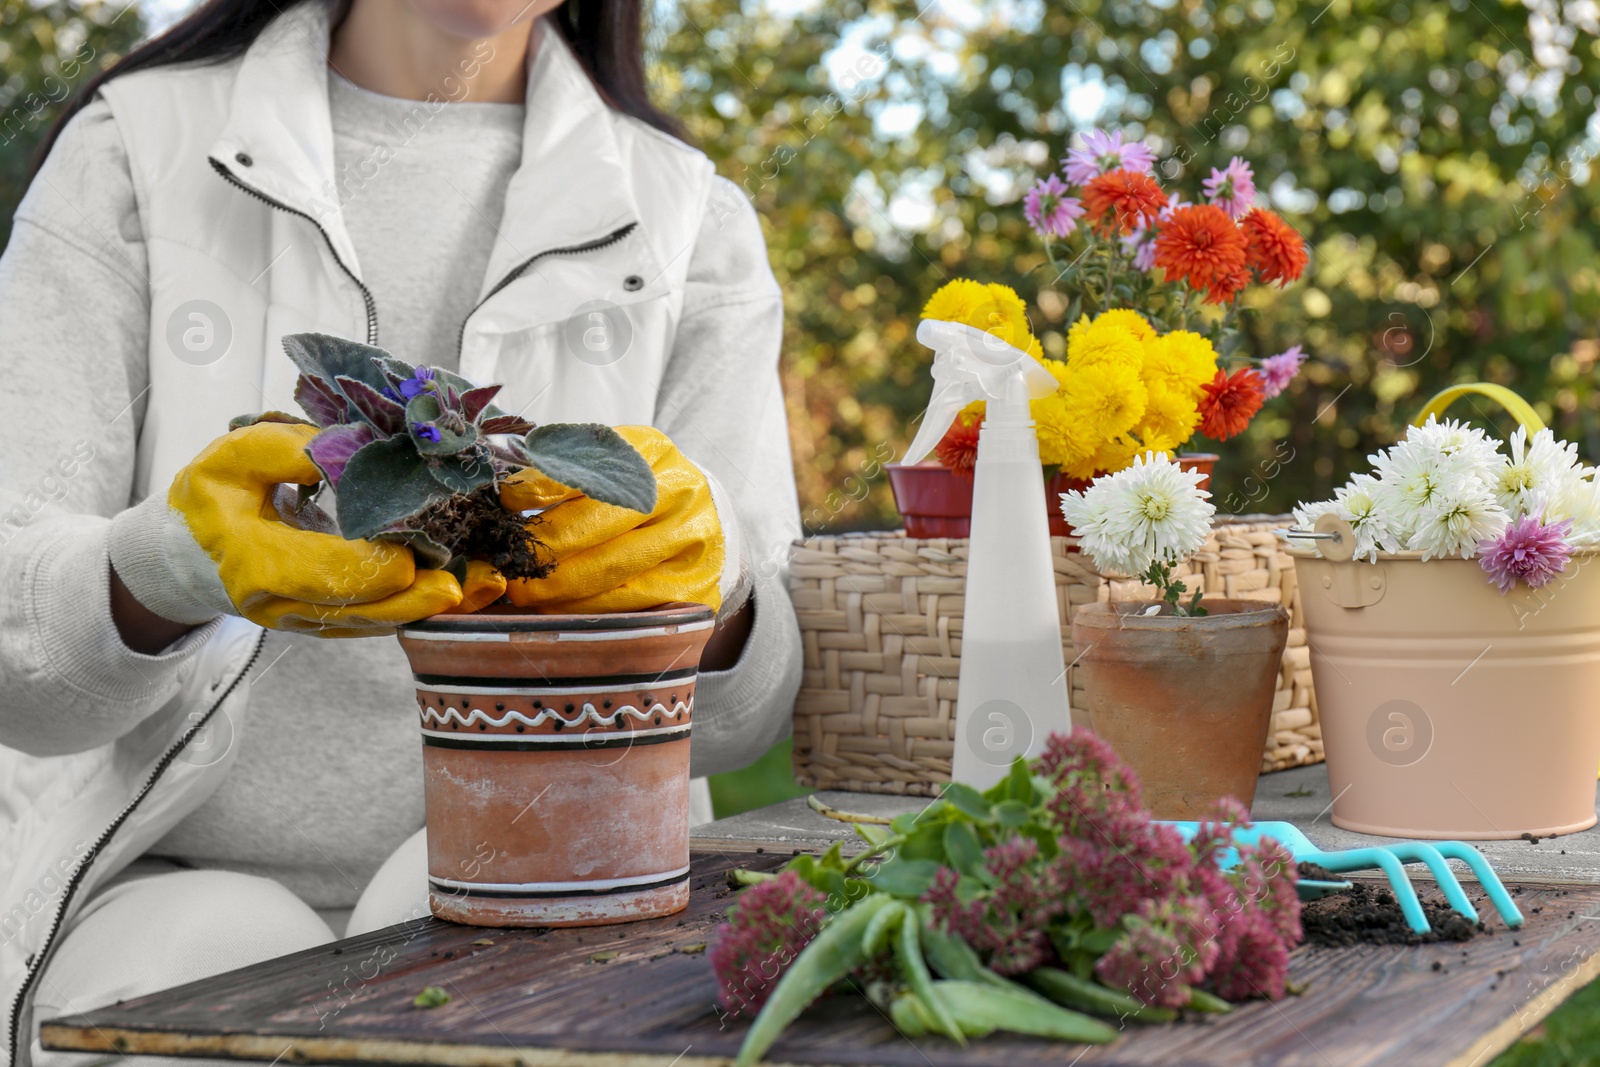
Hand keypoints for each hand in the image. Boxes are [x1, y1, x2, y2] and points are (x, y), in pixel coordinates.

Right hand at [111, 422, 503, 638]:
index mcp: (256, 563)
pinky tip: (468, 591)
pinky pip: (381, 622)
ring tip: (483, 586)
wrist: (192, 549)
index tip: (412, 555)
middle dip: (416, 596)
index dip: (370, 566)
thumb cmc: (218, 497)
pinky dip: (423, 607)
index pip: (323, 573)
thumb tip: (342, 446)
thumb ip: (286, 449)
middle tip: (464, 583)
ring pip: (378, 623)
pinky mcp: (332, 623)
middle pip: (360, 609)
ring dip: (432, 605)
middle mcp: (284, 605)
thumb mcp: (235, 459)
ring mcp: (309, 621)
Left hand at [497, 426, 732, 614]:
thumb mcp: (604, 466)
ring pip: (614, 565)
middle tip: (509, 561)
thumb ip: (560, 472)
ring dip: (559, 583)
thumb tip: (509, 497)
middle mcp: (681, 489)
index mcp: (653, 449)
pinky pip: (631, 602)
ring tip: (523, 590)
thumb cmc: (634, 493)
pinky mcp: (696, 583)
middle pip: (602, 519)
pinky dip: (586, 607)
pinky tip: (557, 607)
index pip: (592, 463)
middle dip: (547, 544)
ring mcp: (693, 538)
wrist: (697, 522)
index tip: (508, 502)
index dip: (545, 484)